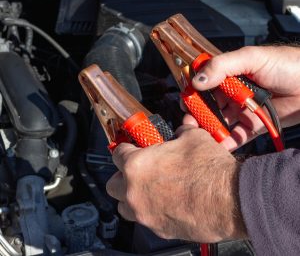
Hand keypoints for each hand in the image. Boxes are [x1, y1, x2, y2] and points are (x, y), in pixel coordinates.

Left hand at [106, 125, 246, 242]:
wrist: (230, 199)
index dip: (124, 149)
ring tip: (147, 189)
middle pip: (113, 184)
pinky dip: (150, 211)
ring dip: (131, 197)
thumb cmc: (209, 169)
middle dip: (122, 176)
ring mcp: (145, 214)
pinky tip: (167, 203)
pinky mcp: (159, 230)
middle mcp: (134, 191)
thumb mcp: (193, 137)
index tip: (129, 149)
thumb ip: (181, 131)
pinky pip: (145, 220)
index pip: (117, 154)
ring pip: (124, 206)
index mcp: (137, 165)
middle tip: (136, 170)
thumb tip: (183, 127)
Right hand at [184, 46, 299, 150]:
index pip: (203, 84)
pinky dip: (227, 142)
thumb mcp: (251, 58)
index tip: (186, 103)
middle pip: (208, 106)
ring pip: (220, 122)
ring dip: (210, 130)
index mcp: (228, 74)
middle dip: (198, 115)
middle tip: (190, 124)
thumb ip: (222, 66)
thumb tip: (197, 81)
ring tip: (201, 138)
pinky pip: (237, 135)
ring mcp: (241, 109)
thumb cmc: (286, 65)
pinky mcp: (253, 125)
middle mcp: (232, 92)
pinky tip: (219, 146)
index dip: (192, 93)